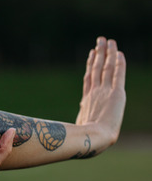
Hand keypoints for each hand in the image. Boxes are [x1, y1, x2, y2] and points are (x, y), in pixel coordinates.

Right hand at [76, 37, 125, 151]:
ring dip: (108, 53)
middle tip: (100, 40)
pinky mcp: (117, 93)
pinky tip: (120, 53)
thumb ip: (75, 127)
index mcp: (87, 101)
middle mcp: (95, 93)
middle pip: (97, 68)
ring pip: (106, 68)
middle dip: (99, 53)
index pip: (90, 78)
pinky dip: (119, 63)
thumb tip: (60, 134)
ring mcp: (105, 92)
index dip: (91, 65)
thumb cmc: (84, 140)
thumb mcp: (78, 131)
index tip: (92, 53)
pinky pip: (118, 74)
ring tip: (108, 41)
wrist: (93, 138)